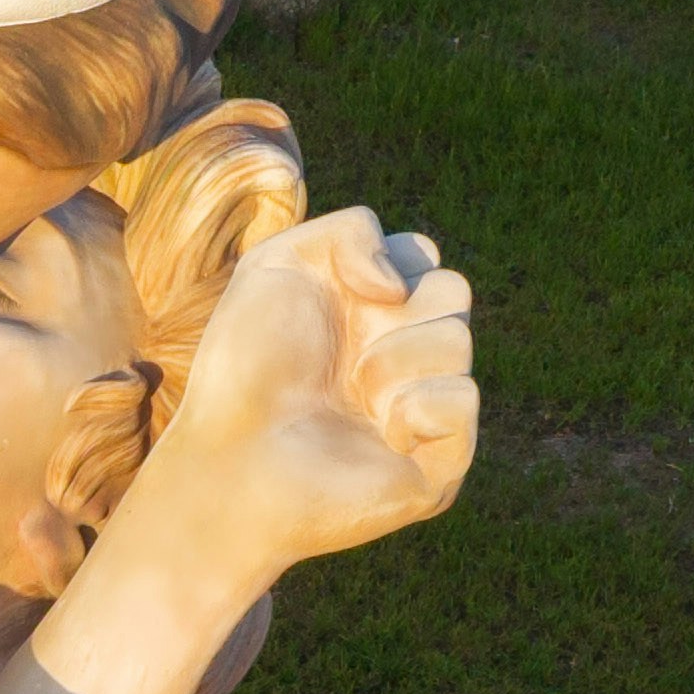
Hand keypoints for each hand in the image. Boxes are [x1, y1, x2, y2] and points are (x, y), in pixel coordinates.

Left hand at [119, 209, 481, 578]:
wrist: (230, 459)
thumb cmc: (244, 370)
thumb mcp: (276, 265)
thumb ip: (351, 231)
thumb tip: (402, 285)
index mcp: (375, 309)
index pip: (423, 257)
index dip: (384, 266)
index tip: (337, 296)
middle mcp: (406, 355)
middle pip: (454, 291)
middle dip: (395, 314)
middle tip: (344, 359)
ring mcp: (425, 409)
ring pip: (458, 342)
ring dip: (391, 364)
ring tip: (351, 401)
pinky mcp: (440, 463)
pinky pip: (463, 401)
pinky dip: (418, 409)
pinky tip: (383, 437)